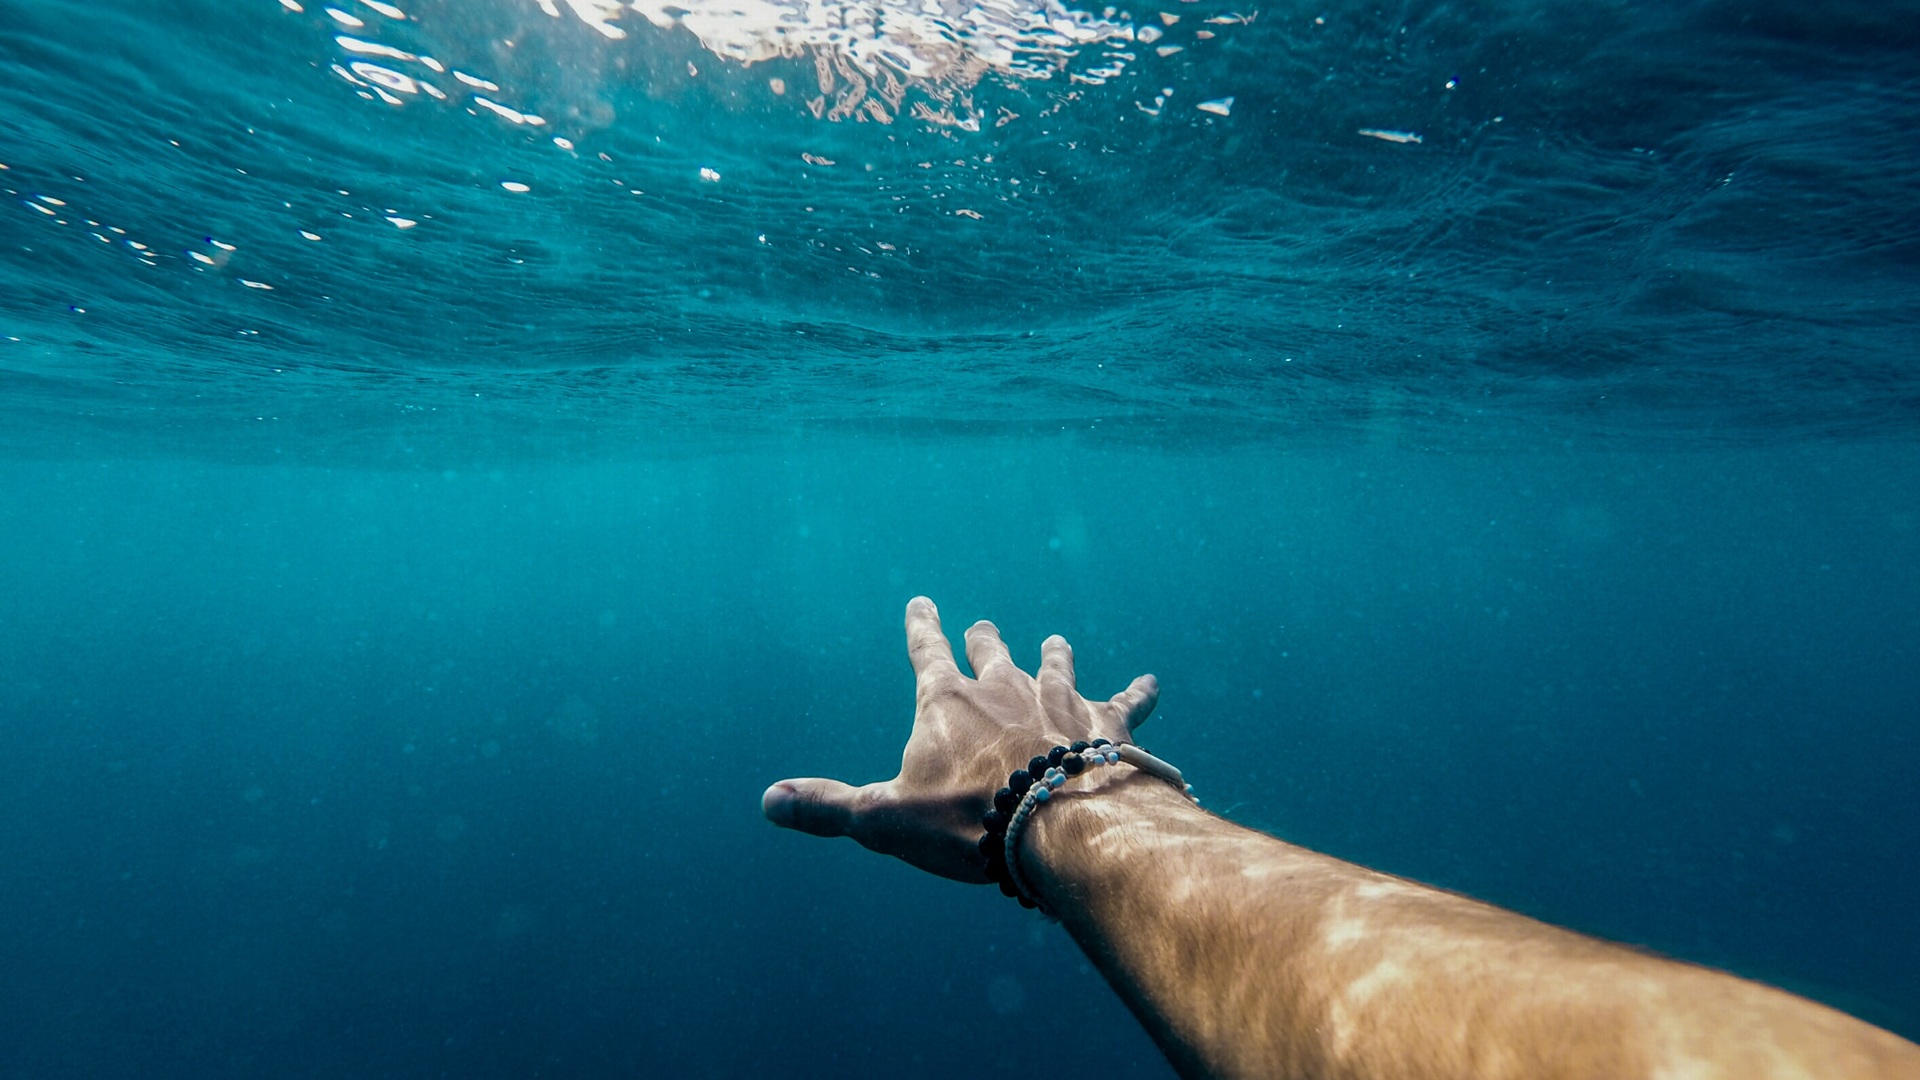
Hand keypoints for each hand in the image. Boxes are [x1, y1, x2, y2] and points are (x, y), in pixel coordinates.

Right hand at [761, 596, 1159, 882]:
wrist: (1057, 825)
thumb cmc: (966, 822)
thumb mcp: (883, 819)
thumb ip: (828, 807)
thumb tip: (768, 802)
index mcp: (946, 702)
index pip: (926, 651)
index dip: (922, 627)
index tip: (922, 601)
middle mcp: (1003, 686)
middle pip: (992, 651)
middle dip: (985, 639)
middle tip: (985, 628)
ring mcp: (1059, 699)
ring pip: (1056, 664)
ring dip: (1054, 654)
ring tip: (1056, 641)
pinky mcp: (1106, 722)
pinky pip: (1127, 702)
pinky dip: (1139, 693)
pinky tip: (1154, 683)